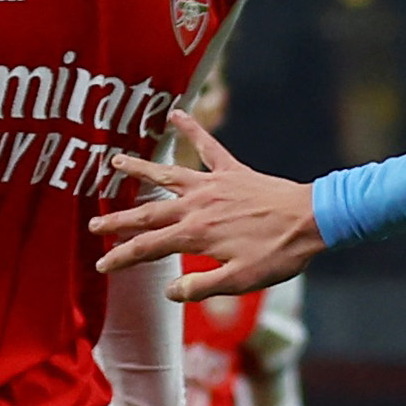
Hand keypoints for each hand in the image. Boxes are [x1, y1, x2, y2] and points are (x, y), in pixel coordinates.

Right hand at [94, 113, 322, 298]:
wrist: (312, 220)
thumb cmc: (278, 254)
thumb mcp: (240, 281)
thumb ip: (201, 287)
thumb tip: (168, 292)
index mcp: (195, 235)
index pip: (147, 247)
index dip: (121, 257)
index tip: (101, 266)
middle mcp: (197, 205)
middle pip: (148, 212)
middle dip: (118, 220)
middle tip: (93, 224)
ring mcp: (213, 185)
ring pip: (167, 174)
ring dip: (139, 169)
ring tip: (114, 162)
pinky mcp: (232, 171)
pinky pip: (208, 146)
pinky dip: (192, 129)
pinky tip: (175, 113)